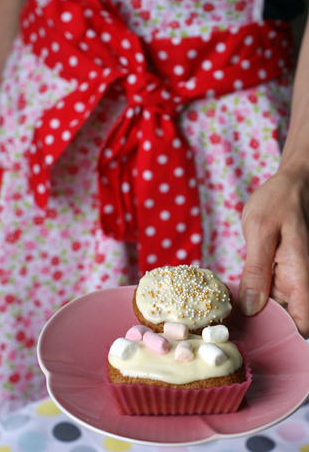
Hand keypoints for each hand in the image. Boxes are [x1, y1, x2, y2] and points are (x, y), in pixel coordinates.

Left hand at [239, 169, 308, 337]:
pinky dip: (255, 298)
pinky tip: (235, 299)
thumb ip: (257, 269)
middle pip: (287, 321)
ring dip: (256, 314)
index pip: (302, 324)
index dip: (284, 339)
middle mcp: (300, 282)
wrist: (291, 184)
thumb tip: (252, 307)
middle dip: (263, 328)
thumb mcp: (261, 231)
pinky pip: (269, 294)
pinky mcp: (281, 274)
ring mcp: (291, 279)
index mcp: (300, 277)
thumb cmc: (278, 202)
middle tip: (230, 334)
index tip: (255, 342)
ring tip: (228, 321)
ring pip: (276, 309)